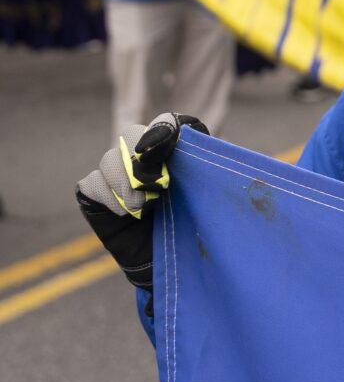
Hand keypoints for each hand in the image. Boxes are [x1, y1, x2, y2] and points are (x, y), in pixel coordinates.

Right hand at [75, 113, 207, 288]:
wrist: (177, 259)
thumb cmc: (199, 221)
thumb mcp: (212, 189)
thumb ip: (205, 160)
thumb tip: (193, 138)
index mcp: (175, 148)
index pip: (168, 122)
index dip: (162, 129)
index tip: (159, 150)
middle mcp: (144, 155)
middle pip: (131, 132)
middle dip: (141, 159)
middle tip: (157, 185)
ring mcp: (118, 172)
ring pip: (109, 158)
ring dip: (126, 183)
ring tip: (144, 206)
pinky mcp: (96, 192)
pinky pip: (92, 182)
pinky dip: (109, 197)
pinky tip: (126, 213)